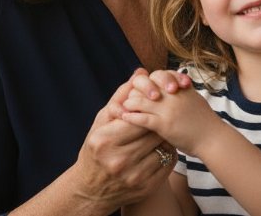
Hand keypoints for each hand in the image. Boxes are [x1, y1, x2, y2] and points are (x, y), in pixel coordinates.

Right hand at [67, 71, 177, 209]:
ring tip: (162, 130)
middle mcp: (119, 160)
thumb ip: (120, 96)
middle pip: (152, 132)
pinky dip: (168, 152)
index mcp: (105, 141)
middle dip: (159, 121)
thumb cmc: (96, 149)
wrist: (92, 188)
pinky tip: (161, 147)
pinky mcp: (146, 188)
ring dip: (166, 136)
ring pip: (163, 147)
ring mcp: (134, 176)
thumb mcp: (101, 122)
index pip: (138, 117)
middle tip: (162, 115)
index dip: (149, 108)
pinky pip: (167, 164)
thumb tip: (140, 72)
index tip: (154, 103)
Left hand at [121, 70, 225, 154]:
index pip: (157, 75)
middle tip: (130, 97)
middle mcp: (173, 94)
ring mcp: (167, 109)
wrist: (212, 139)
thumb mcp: (193, 98)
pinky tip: (125, 118)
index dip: (147, 81)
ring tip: (124, 107)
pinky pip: (141, 118)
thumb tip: (172, 82)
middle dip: (135, 90)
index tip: (142, 88)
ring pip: (139, 100)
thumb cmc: (204, 121)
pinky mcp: (163, 125)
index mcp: (180, 86)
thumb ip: (182, 89)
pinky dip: (131, 117)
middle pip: (145, 84)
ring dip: (129, 103)